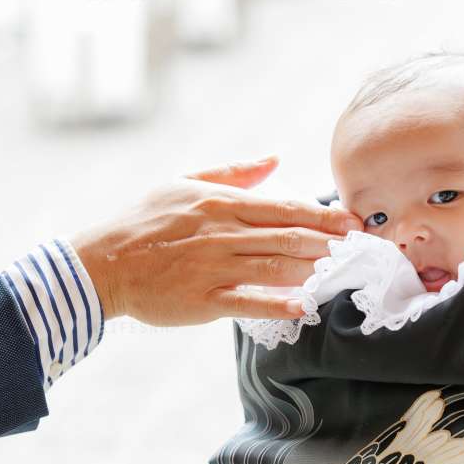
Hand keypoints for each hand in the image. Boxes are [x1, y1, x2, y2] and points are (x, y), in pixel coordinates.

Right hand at [71, 155, 363, 324]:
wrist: (102, 263)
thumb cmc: (145, 220)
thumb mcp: (184, 182)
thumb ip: (233, 173)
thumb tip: (276, 159)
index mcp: (220, 203)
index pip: (283, 207)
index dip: (322, 215)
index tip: (353, 221)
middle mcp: (221, 232)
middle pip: (287, 236)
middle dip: (329, 242)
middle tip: (361, 247)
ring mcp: (212, 267)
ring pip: (274, 267)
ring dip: (312, 268)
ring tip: (341, 270)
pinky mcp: (203, 299)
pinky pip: (247, 302)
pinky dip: (277, 303)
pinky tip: (303, 305)